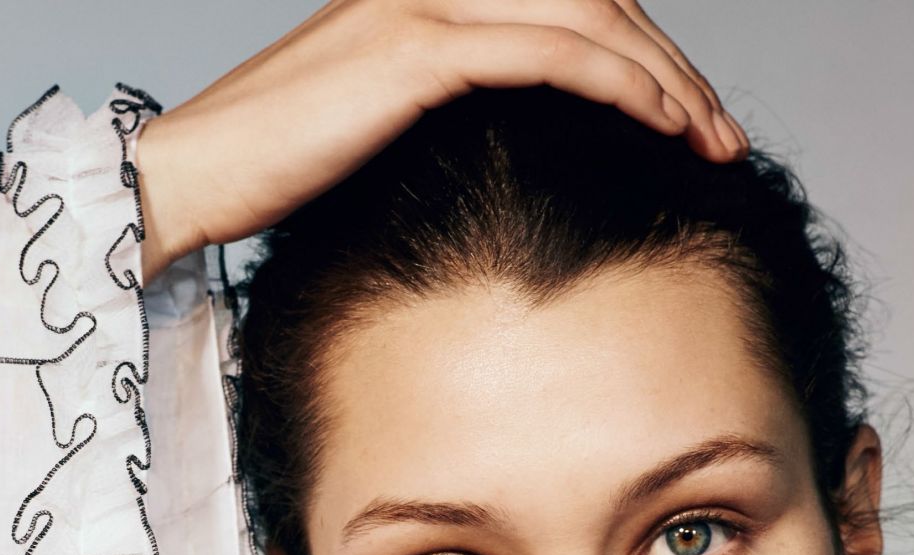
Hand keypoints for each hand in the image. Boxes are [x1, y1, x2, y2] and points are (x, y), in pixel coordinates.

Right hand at [135, 0, 747, 281]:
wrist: (191, 178)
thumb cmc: (271, 176)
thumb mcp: (372, 137)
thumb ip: (439, 124)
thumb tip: (501, 165)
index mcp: (427, 0)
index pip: (566, 4)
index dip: (640, 54)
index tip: (686, 121)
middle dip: (672, 67)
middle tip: (723, 136)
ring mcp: (422, 7)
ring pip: (584, 15)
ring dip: (663, 77)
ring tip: (711, 139)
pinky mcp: (415, 53)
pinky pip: (545, 50)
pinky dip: (614, 80)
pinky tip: (659, 122)